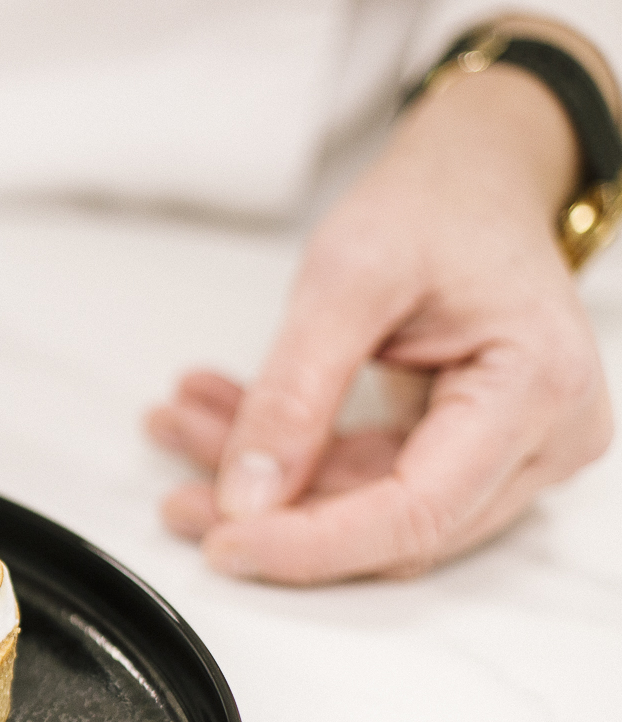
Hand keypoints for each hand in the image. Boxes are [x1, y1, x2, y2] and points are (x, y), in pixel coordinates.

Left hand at [148, 46, 613, 582]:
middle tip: (177, 497)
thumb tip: (247, 496)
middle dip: (275, 513)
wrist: (475, 178)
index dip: (313, 543)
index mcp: (536, 387)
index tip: (225, 542)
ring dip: (268, 482)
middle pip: (392, 526)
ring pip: (368, 509)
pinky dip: (291, 456)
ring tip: (184, 424)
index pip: (417, 512)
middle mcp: (545, 436)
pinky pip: (367, 481)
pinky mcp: (467, 453)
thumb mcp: (348, 277)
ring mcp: (513, 452)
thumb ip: (294, 390)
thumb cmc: (439, 206)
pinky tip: (220, 418)